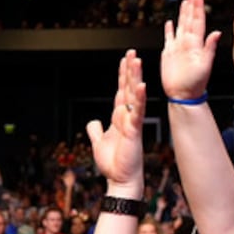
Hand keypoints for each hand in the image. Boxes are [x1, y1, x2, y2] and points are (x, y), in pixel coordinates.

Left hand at [86, 50, 145, 187]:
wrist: (120, 181)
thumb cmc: (114, 164)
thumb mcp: (99, 143)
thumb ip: (96, 131)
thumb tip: (93, 122)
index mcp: (119, 119)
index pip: (121, 92)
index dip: (122, 76)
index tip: (125, 60)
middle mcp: (127, 118)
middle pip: (128, 89)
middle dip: (130, 70)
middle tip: (132, 52)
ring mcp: (132, 123)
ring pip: (134, 96)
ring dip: (135, 78)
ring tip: (136, 61)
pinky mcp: (134, 131)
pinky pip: (137, 112)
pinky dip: (138, 99)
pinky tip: (140, 85)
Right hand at [161, 0, 220, 100]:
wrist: (184, 95)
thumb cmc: (196, 83)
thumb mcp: (206, 65)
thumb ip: (210, 48)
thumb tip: (217, 32)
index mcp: (197, 44)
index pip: (198, 21)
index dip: (198, 7)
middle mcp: (188, 43)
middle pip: (190, 20)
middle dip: (191, 5)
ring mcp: (178, 47)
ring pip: (180, 26)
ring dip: (182, 14)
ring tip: (184, 2)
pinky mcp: (169, 54)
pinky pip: (169, 38)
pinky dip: (169, 30)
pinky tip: (170, 23)